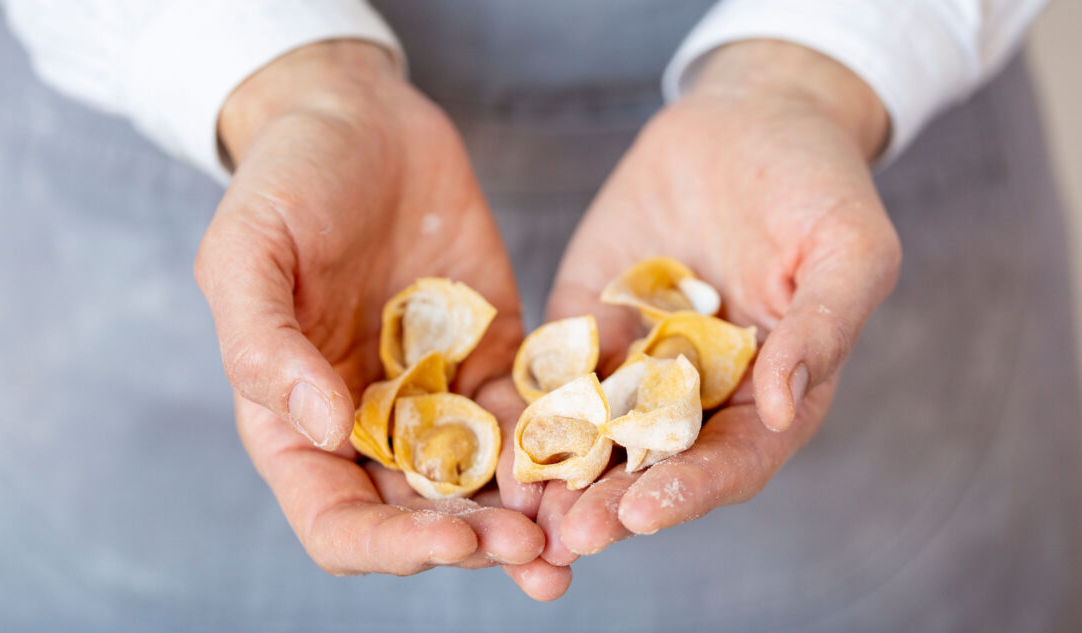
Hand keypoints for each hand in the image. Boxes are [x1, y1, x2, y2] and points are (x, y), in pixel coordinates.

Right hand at [195, 41, 563, 593]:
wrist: (362, 120)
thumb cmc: (286, 183)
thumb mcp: (247, 254)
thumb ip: (265, 346)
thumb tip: (324, 431)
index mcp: (298, 422)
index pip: (338, 522)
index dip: (392, 547)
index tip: (450, 538)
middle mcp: (371, 424)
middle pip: (424, 516)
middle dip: (479, 541)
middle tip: (537, 554)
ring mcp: (438, 394)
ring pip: (487, 482)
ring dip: (532, 514)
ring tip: (581, 531)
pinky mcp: (494, 357)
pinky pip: (533, 414)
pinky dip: (563, 443)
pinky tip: (600, 453)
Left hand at [522, 40, 901, 562]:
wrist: (747, 119)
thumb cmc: (816, 182)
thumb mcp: (848, 249)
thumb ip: (824, 328)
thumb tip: (788, 408)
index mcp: (770, 394)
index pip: (732, 461)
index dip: (689, 491)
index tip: (644, 512)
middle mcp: (698, 394)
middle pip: (654, 465)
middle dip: (612, 504)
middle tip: (570, 536)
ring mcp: (636, 362)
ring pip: (595, 434)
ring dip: (561, 477)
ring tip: (523, 509)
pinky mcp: (585, 323)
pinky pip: (551, 373)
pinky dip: (526, 408)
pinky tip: (495, 437)